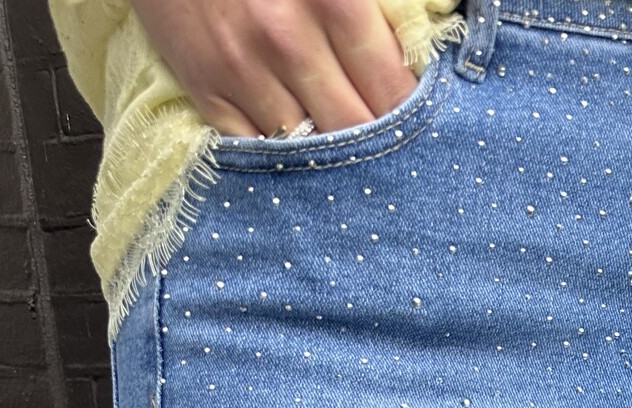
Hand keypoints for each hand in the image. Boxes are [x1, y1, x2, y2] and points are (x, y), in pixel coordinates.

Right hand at [129, 0, 418, 137]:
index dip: (415, 122)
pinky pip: (257, 150)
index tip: (425, 135)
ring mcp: (243, 68)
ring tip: (349, 166)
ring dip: (332, 164)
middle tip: (394, 164)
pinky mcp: (205, 87)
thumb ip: (374, 12)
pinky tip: (301, 161)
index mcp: (335, 0)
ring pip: (309, 151)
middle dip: (379, 152)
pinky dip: (282, 160)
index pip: (396, 92)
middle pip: (357, 132)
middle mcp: (289, 39)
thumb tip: (413, 63)